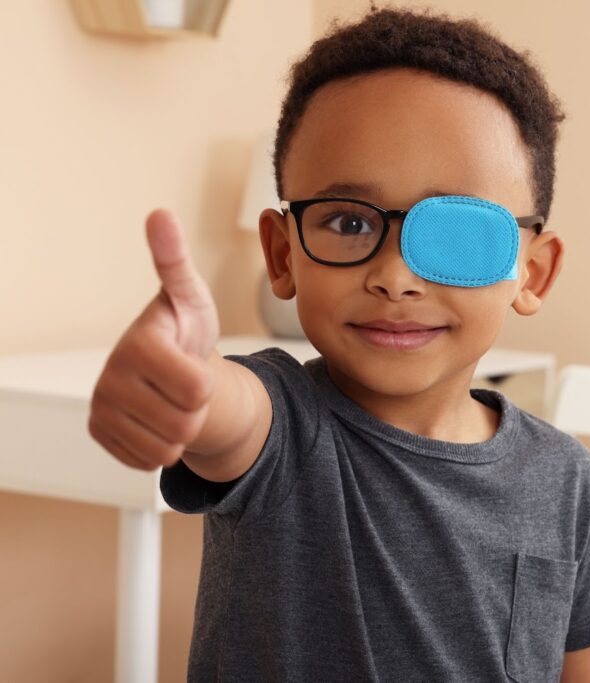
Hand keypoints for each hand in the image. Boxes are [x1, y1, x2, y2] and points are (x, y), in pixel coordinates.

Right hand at [88, 209, 220, 470]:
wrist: (168, 365)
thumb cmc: (184, 328)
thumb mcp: (190, 296)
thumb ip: (175, 261)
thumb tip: (159, 213)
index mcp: (138, 344)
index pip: (198, 390)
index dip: (207, 381)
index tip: (191, 359)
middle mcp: (110, 377)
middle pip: (185, 423)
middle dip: (195, 409)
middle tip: (184, 384)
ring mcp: (101, 407)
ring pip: (169, 447)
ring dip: (181, 430)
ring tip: (171, 399)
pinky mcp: (99, 432)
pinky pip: (148, 461)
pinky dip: (160, 446)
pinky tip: (154, 417)